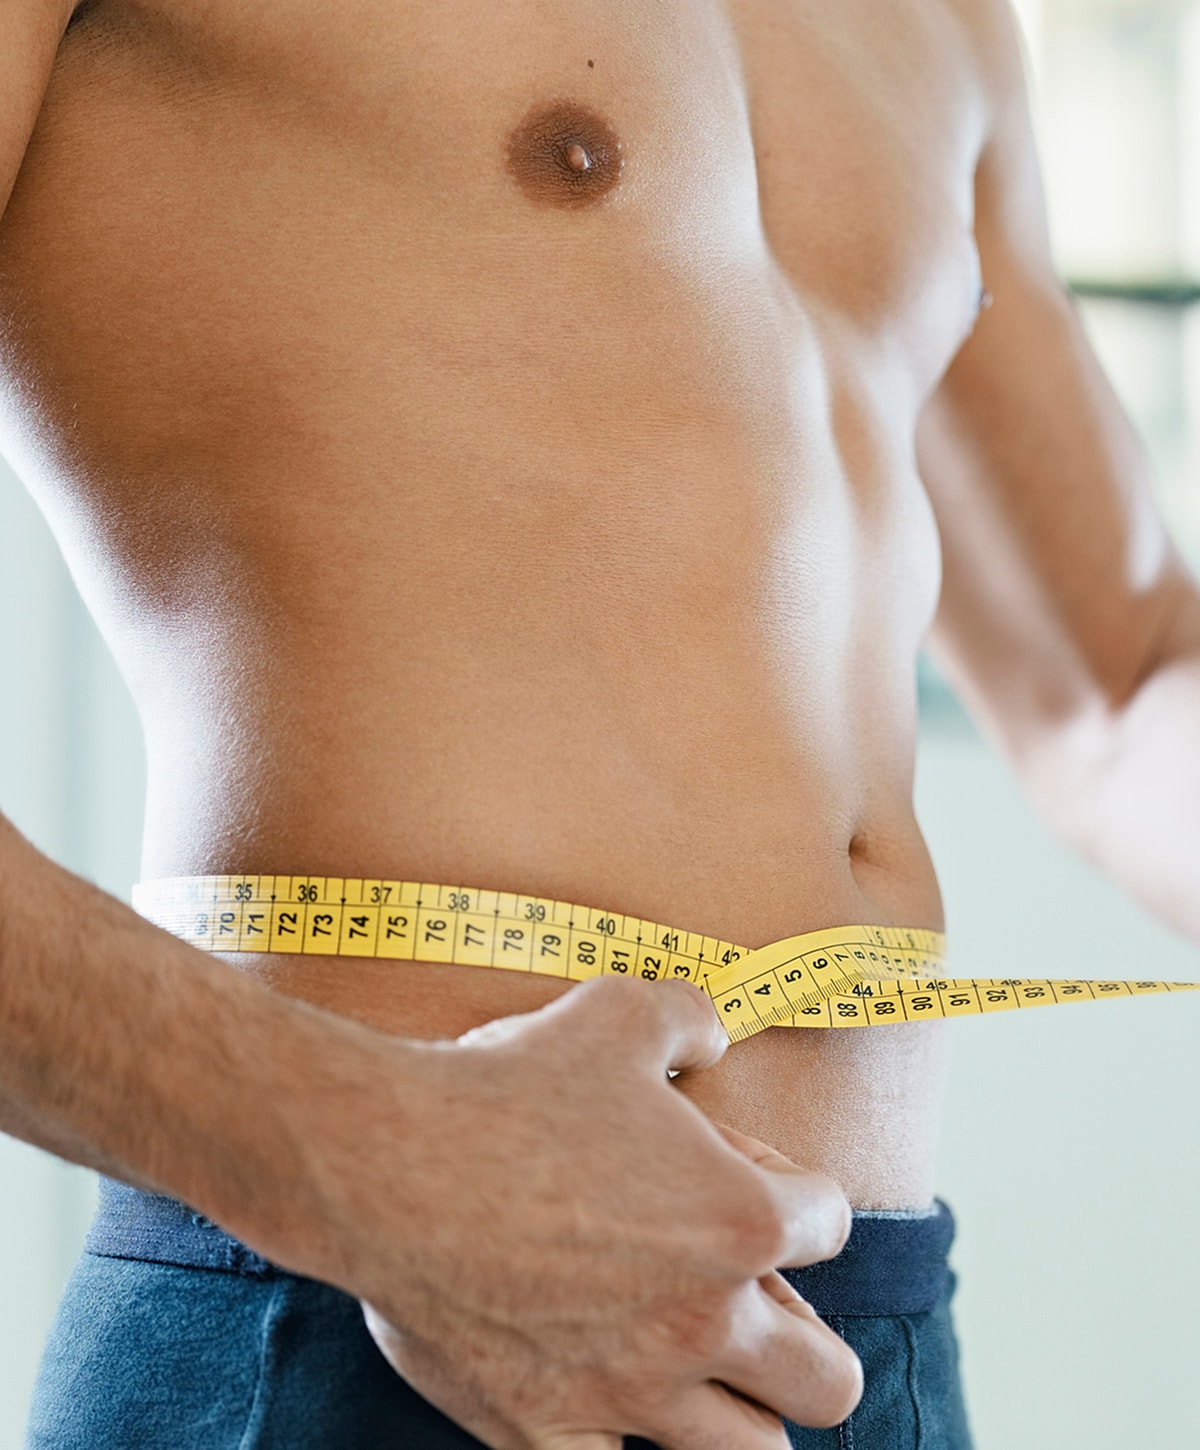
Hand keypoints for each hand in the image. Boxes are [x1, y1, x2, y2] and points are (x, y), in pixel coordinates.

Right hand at [343, 978, 859, 1448]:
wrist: (390, 1164)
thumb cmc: (511, 1085)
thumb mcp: (618, 1011)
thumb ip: (687, 1017)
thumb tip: (712, 1030)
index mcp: (739, 1220)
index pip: (831, 1224)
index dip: (802, 1197)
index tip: (757, 1185)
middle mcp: (703, 1321)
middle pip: (827, 1382)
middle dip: (808, 1342)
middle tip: (758, 1305)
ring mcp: (629, 1392)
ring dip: (743, 1412)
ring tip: (703, 1370)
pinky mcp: (547, 1431)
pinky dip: (620, 1444)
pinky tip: (602, 1409)